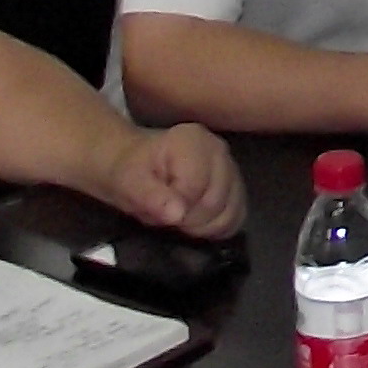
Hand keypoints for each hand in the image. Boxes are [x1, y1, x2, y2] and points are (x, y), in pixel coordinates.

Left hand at [102, 122, 243, 237]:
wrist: (138, 167)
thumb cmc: (131, 172)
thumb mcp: (129, 183)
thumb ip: (151, 197)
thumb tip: (177, 215)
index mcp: (192, 141)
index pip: (196, 187)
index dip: (177, 209)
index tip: (159, 211)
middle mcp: (219, 150)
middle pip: (216, 200)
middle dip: (190, 219)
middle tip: (168, 217)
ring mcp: (231, 167)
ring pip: (231, 210)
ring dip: (204, 226)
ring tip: (182, 219)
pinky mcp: (236, 186)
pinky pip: (238, 215)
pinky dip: (219, 227)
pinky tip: (198, 223)